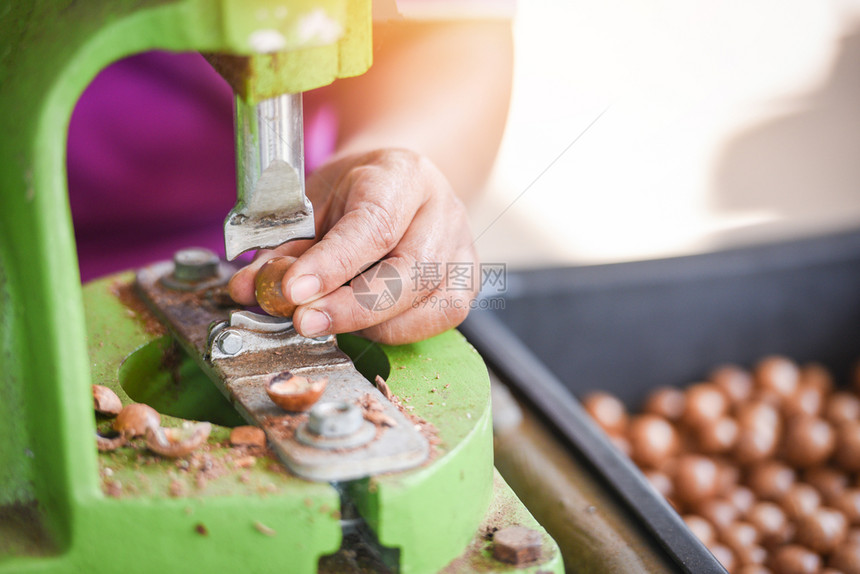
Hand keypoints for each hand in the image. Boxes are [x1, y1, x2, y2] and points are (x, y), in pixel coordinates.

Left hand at [228, 149, 478, 344]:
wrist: (399, 182)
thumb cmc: (353, 192)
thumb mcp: (314, 202)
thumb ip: (285, 246)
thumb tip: (248, 289)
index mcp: (403, 175)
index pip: (374, 226)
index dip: (333, 265)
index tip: (292, 290)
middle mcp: (443, 210)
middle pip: (408, 272)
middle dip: (351, 307)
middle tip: (303, 321)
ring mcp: (462, 248)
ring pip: (427, 304)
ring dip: (370, 325)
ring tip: (330, 316)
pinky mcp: (468, 281)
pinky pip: (437, 321)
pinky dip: (395, 330)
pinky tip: (365, 323)